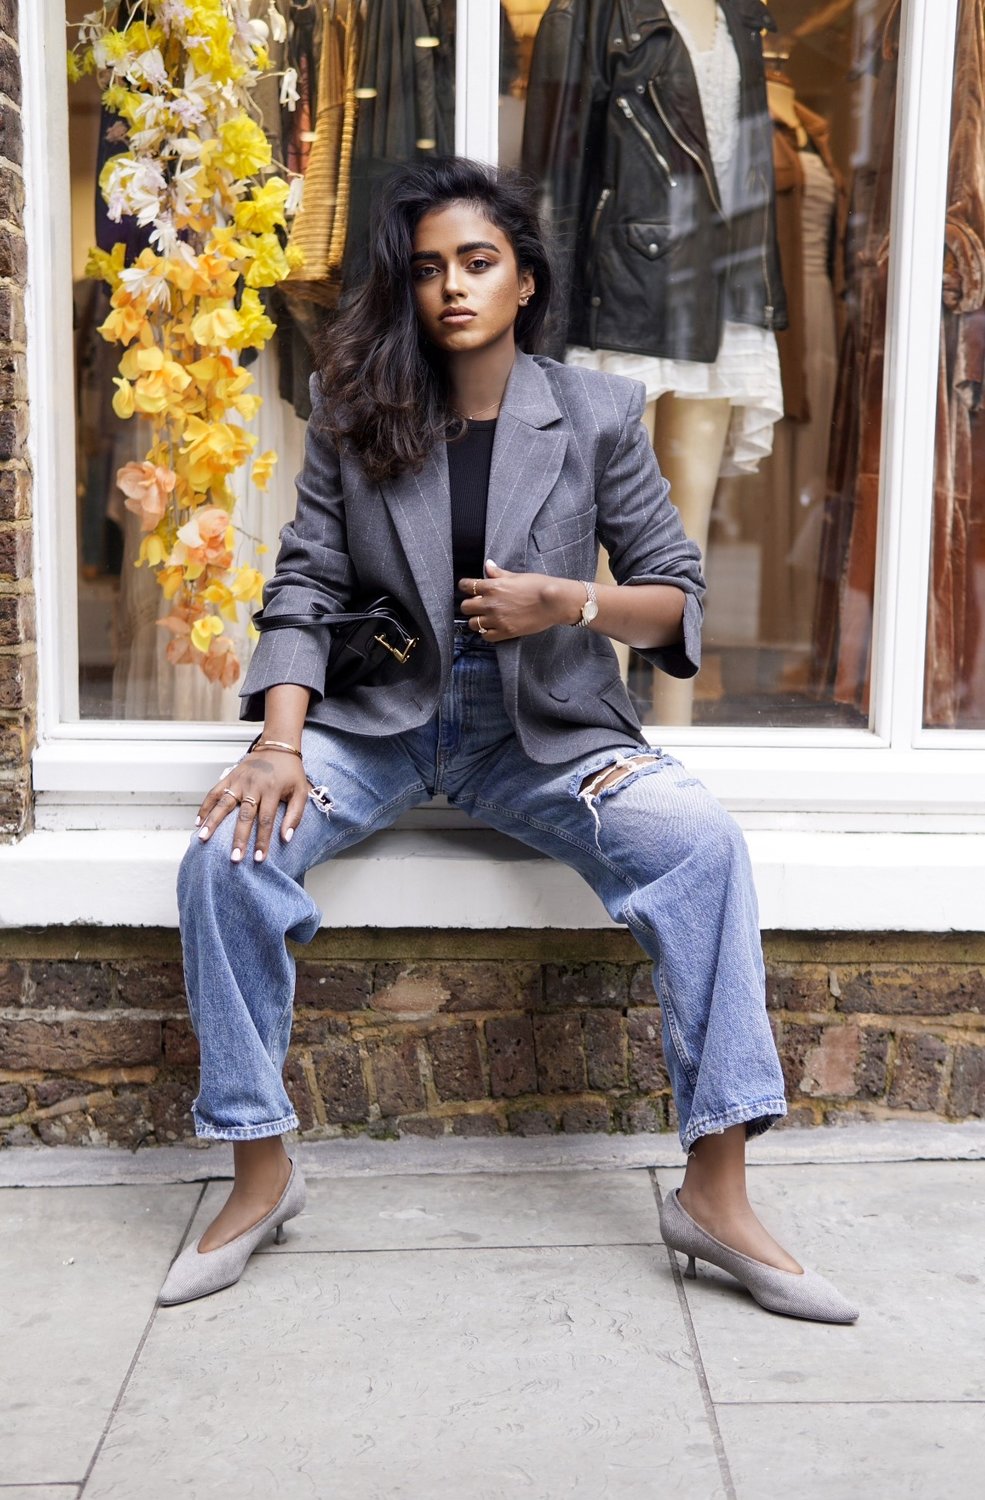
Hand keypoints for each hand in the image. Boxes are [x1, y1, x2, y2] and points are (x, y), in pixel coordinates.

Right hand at [195, 748, 309, 863]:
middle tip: (234, 857)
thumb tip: (286, 838)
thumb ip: (295, 815)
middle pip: (244, 816)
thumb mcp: (301, 792)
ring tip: (203, 838)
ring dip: (212, 822)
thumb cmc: (291, 773)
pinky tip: (198, 821)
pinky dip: (205, 806)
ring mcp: (239, 781)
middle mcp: (254, 786)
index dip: (262, 841)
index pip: (266, 820)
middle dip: (238, 838)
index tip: (259, 859)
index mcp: (273, 791)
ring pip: (224, 803)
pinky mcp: (230, 776)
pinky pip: (214, 792)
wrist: (278, 746)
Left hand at [458, 560, 581, 640]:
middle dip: (470, 605)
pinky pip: (486, 636)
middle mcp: (491, 604)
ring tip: (485, 617)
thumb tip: (487, 565)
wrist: (554, 602)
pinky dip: (486, 632)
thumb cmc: (538, 585)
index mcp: (492, 586)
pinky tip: (493, 627)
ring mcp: (497, 620)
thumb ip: (498, 573)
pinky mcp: (505, 632)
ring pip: (473, 623)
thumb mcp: (516, 576)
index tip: (468, 587)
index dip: (465, 586)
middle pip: (465, 607)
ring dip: (477, 620)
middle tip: (477, 604)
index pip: (466, 586)